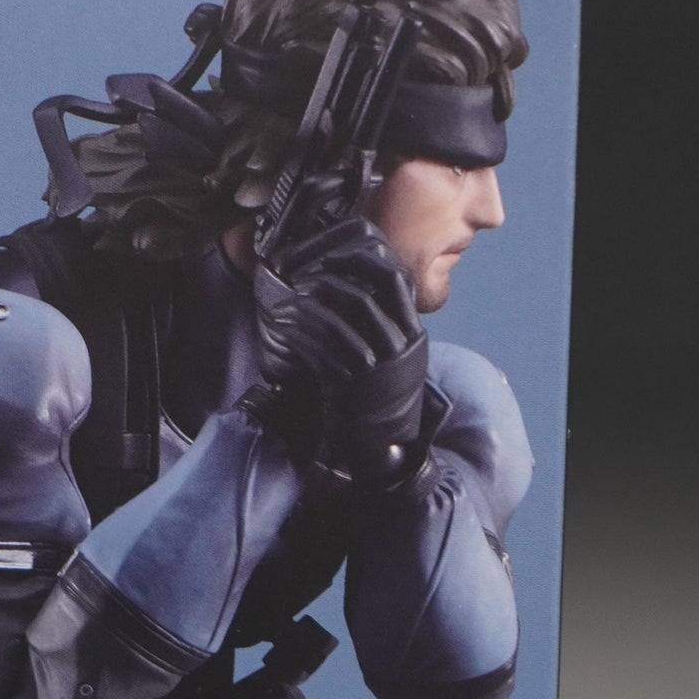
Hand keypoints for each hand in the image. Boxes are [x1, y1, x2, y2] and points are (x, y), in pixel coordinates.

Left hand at [252, 217, 427, 483]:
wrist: (378, 448)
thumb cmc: (373, 397)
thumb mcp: (388, 356)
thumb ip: (378, 324)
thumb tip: (345, 282)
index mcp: (412, 333)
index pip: (396, 276)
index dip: (363, 256)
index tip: (332, 249)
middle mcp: (402, 344)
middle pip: (376, 287)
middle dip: (340, 269)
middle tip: (308, 266)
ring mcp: (382, 363)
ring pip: (352, 312)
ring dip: (318, 295)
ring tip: (293, 290)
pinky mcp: (356, 382)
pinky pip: (329, 344)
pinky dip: (306, 329)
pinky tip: (287, 322)